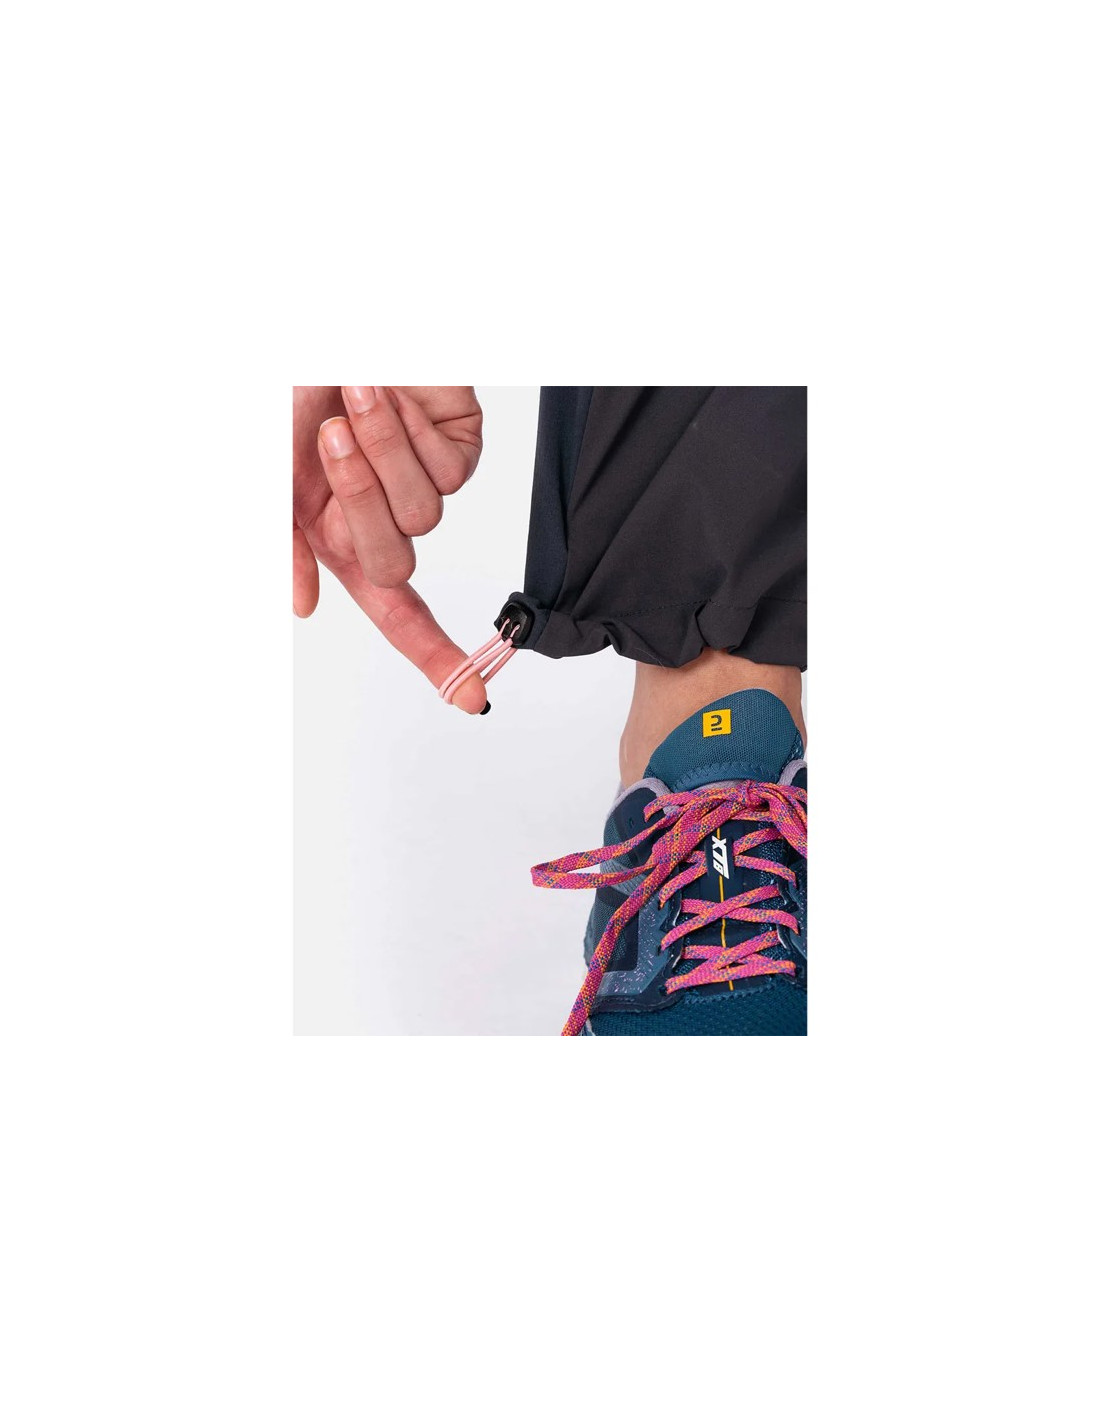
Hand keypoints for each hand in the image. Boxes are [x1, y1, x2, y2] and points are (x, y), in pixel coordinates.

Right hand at [292, 386, 488, 713]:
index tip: (469, 696)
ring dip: (383, 457)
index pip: (396, 614)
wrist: (325, 320)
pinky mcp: (459, 444)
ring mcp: (427, 480)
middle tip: (331, 440)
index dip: (432, 655)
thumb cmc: (288, 386)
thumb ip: (281, 540)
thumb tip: (305, 606)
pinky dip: (412, 431)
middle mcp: (385, 516)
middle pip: (396, 569)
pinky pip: (452, 471)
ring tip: (354, 398)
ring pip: (427, 517)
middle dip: (360, 505)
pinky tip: (393, 392)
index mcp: (339, 536)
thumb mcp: (268, 470)